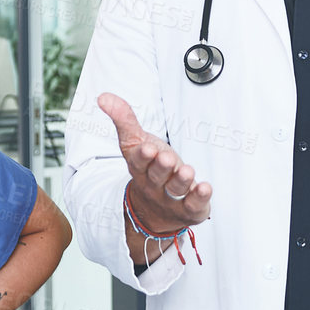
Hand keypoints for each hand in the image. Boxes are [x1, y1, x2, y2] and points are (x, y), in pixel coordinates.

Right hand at [98, 92, 212, 230]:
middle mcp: (154, 184)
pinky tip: (205, 187)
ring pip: (176, 189)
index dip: (143, 156)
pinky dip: (200, 196)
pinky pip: (193, 204)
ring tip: (188, 171)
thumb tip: (103, 97)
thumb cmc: (148, 169)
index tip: (147, 148)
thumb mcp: (135, 144)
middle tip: (167, 158)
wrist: (153, 212)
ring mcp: (170, 198)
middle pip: (157, 176)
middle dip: (162, 167)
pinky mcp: (188, 208)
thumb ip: (124, 119)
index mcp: (140, 168)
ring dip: (182, 180)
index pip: (138, 162)